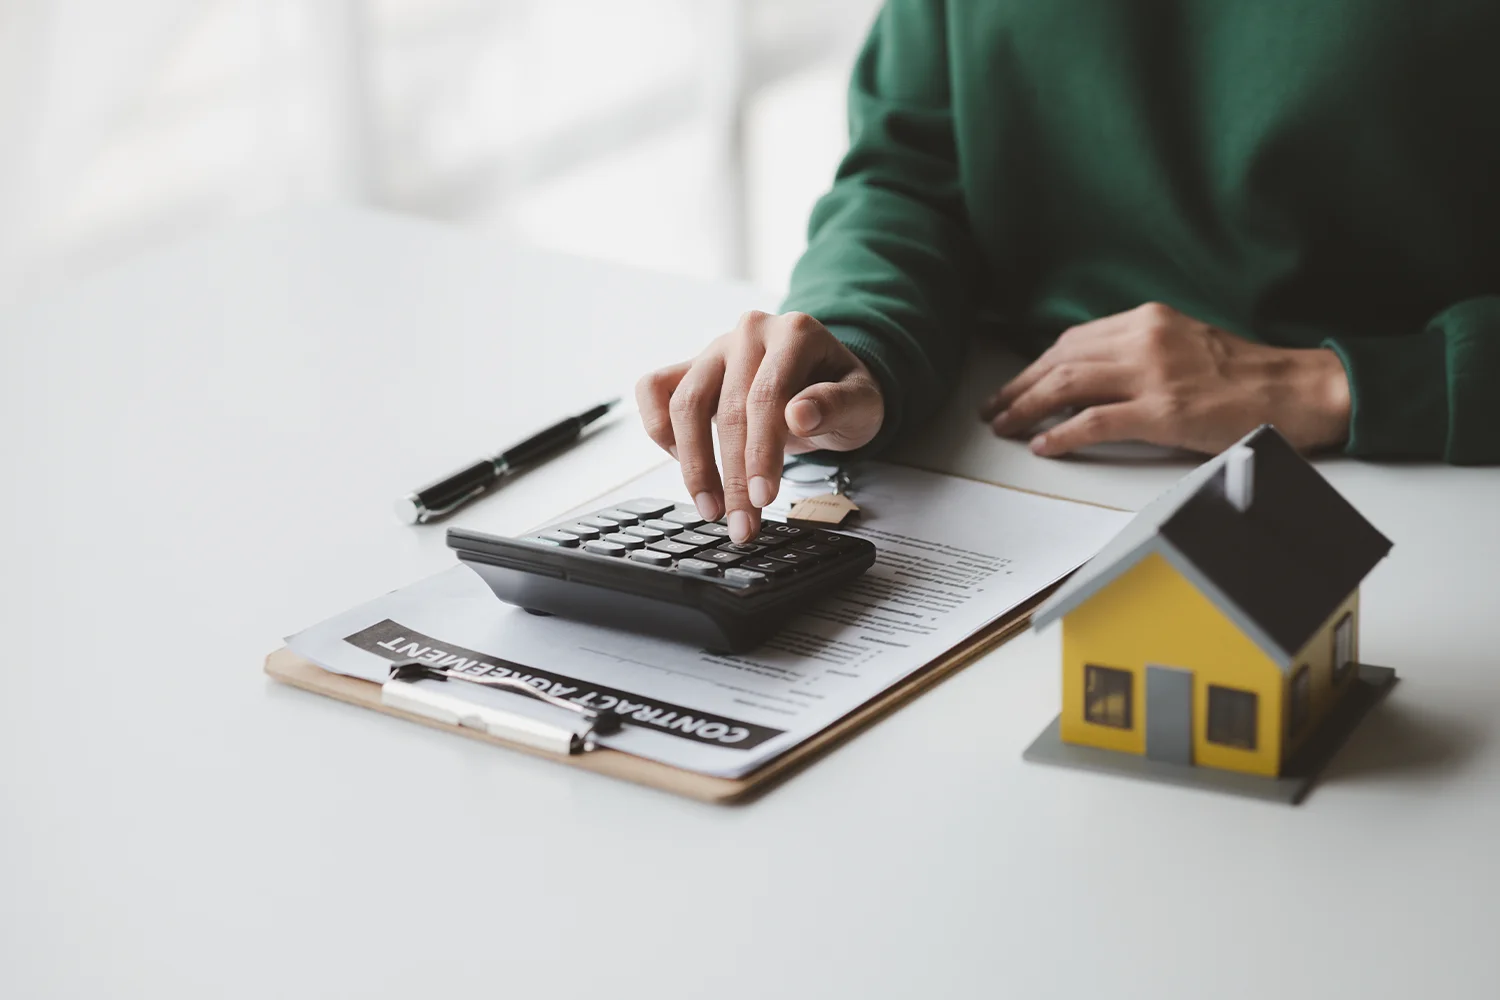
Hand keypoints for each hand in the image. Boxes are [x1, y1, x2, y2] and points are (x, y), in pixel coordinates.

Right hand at [636, 311, 883, 541]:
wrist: (825, 383)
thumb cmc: (842, 395)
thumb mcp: (862, 403)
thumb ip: (836, 405)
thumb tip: (799, 415)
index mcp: (794, 333)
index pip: (766, 396)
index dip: (761, 452)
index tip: (764, 498)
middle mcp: (750, 332)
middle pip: (726, 409)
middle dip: (732, 476)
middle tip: (742, 524)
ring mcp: (715, 348)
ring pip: (685, 405)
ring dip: (693, 465)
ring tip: (712, 510)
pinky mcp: (690, 366)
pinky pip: (654, 390)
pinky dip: (660, 429)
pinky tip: (683, 463)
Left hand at [978, 303, 1350, 455]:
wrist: (1294, 389)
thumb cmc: (1241, 374)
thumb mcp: (1181, 344)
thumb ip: (1134, 353)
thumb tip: (1084, 377)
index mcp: (1147, 320)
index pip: (1072, 341)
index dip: (1034, 366)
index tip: (1013, 385)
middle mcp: (1145, 339)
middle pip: (1060, 361)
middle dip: (1019, 388)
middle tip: (994, 410)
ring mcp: (1154, 374)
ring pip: (1068, 387)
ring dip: (1028, 409)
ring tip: (1006, 428)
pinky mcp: (1164, 410)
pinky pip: (1097, 421)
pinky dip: (1062, 434)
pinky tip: (1043, 445)